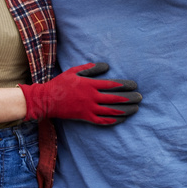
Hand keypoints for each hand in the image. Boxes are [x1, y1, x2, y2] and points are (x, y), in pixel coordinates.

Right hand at [19, 62, 140, 124]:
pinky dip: (114, 120)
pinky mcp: (86, 118)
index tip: (135, 85)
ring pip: (112, 111)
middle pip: (115, 99)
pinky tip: (122, 119)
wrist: (47, 100)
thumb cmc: (61, 83)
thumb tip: (106, 66)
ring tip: (136, 109)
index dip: (125, 85)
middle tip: (140, 97)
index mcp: (90, 84)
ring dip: (126, 110)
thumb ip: (91, 68)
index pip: (112, 85)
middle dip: (130, 98)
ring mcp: (89, 109)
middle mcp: (91, 98)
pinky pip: (103, 121)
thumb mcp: (74, 71)